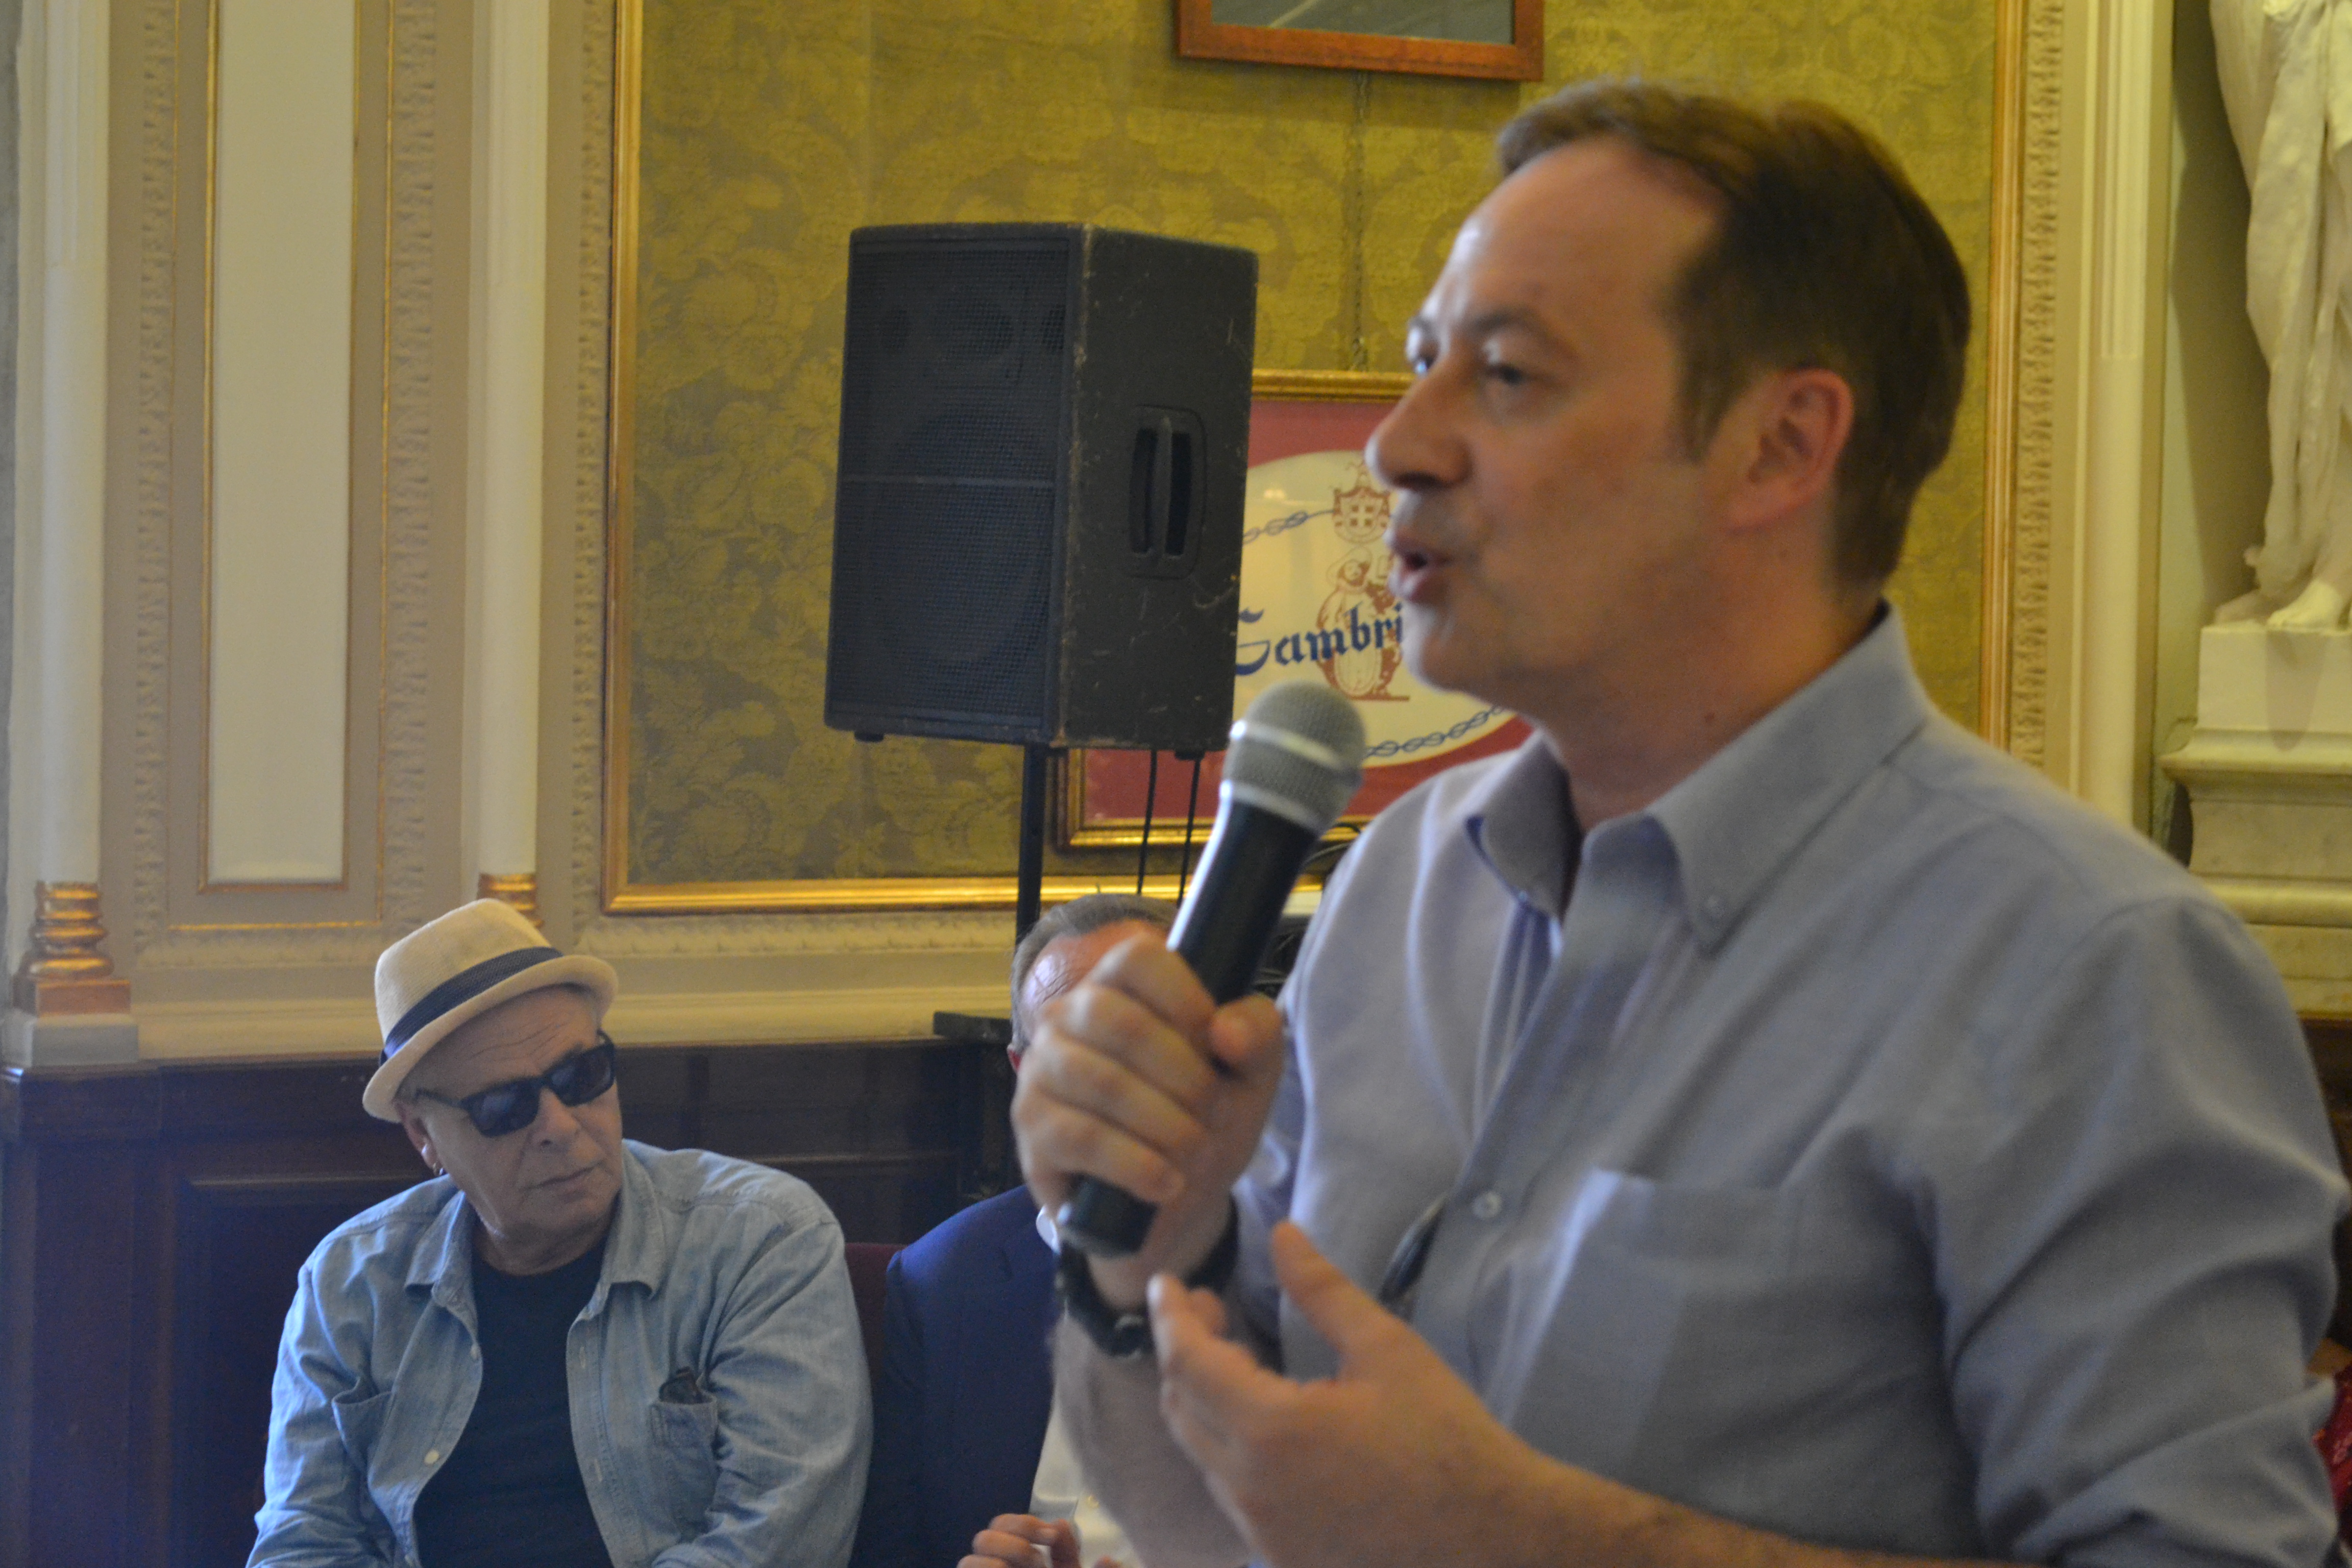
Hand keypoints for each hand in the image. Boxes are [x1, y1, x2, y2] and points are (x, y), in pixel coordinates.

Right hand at [960, 1514, 1117, 1567]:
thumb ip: (1074, 1557)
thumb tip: (1063, 1521)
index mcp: (1024, 1562)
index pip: (1011, 1524)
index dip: (1027, 1522)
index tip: (1051, 1535)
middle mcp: (1002, 1567)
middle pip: (989, 1531)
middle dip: (1016, 1539)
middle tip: (1039, 1561)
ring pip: (974, 1550)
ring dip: (1003, 1555)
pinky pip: (965, 1565)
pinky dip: (984, 1567)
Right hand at [1014, 931, 1285, 1303]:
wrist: (1172, 1196)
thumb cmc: (1206, 1116)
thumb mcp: (1250, 1074)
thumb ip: (1257, 1036)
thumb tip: (1226, 1032)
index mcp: (1119, 984)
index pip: (1139, 958)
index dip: (1187, 1000)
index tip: (1218, 1046)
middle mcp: (1068, 1015)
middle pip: (1124, 1024)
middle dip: (1186, 1077)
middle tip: (1212, 1113)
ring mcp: (1041, 1069)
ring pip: (1104, 1083)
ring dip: (1166, 1126)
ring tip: (1195, 1152)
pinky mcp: (1032, 1126)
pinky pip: (1082, 1137)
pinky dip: (1136, 1164)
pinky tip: (1166, 1183)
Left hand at [1147, 1221, 1573, 1567]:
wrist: (1492, 1536)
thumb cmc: (1445, 1436)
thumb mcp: (1386, 1348)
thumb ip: (1322, 1290)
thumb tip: (1281, 1234)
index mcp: (1270, 1431)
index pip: (1186, 1363)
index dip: (1170, 1316)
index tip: (1165, 1282)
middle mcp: (1249, 1489)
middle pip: (1180, 1409)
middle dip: (1184, 1351)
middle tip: (1212, 1307)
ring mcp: (1261, 1532)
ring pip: (1202, 1454)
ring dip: (1205, 1399)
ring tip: (1239, 1356)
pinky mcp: (1280, 1557)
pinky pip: (1231, 1493)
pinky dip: (1229, 1446)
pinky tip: (1264, 1420)